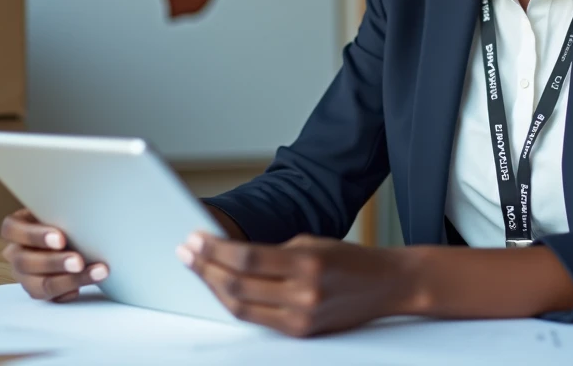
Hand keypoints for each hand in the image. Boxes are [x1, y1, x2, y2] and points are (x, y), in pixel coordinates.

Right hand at [0, 208, 109, 301]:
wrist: (77, 235)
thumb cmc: (66, 218)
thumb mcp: (61, 209)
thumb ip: (64, 211)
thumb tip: (88, 208)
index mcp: (16, 228)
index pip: (12, 230)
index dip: (34, 236)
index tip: (60, 238)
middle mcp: (16, 253)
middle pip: (25, 261)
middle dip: (55, 262)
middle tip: (79, 261)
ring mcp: (25, 276)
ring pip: (39, 284)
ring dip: (69, 280)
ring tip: (97, 272)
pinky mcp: (39, 291)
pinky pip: (51, 298)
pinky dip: (69, 293)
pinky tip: (86, 286)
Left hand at [178, 233, 419, 336]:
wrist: (386, 286)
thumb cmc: (348, 259)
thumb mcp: (311, 242)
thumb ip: (272, 251)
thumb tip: (227, 252)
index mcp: (306, 263)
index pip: (247, 257)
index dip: (214, 249)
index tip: (194, 239)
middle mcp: (303, 294)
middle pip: (238, 284)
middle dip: (206, 267)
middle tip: (186, 251)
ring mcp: (301, 317)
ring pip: (241, 306)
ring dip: (214, 286)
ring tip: (197, 268)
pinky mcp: (300, 333)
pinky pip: (256, 319)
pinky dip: (234, 302)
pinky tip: (221, 288)